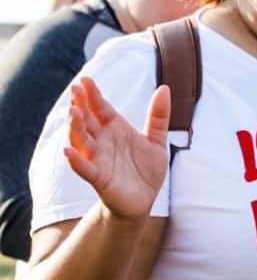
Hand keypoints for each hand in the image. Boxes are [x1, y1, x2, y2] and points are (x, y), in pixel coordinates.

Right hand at [64, 76, 170, 220]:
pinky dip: (76, 159)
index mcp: (115, 129)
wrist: (144, 200)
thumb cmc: (146, 169)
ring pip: (82, 140)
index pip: (101, 108)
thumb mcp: (157, 140)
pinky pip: (84, 168)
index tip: (85, 79)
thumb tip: (164, 87)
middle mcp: (103, 142)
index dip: (93, 95)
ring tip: (73, 112)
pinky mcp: (99, 178)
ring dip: (76, 127)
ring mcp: (98, 159)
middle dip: (80, 105)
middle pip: (87, 121)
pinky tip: (68, 150)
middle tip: (74, 90)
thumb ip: (159, 116)